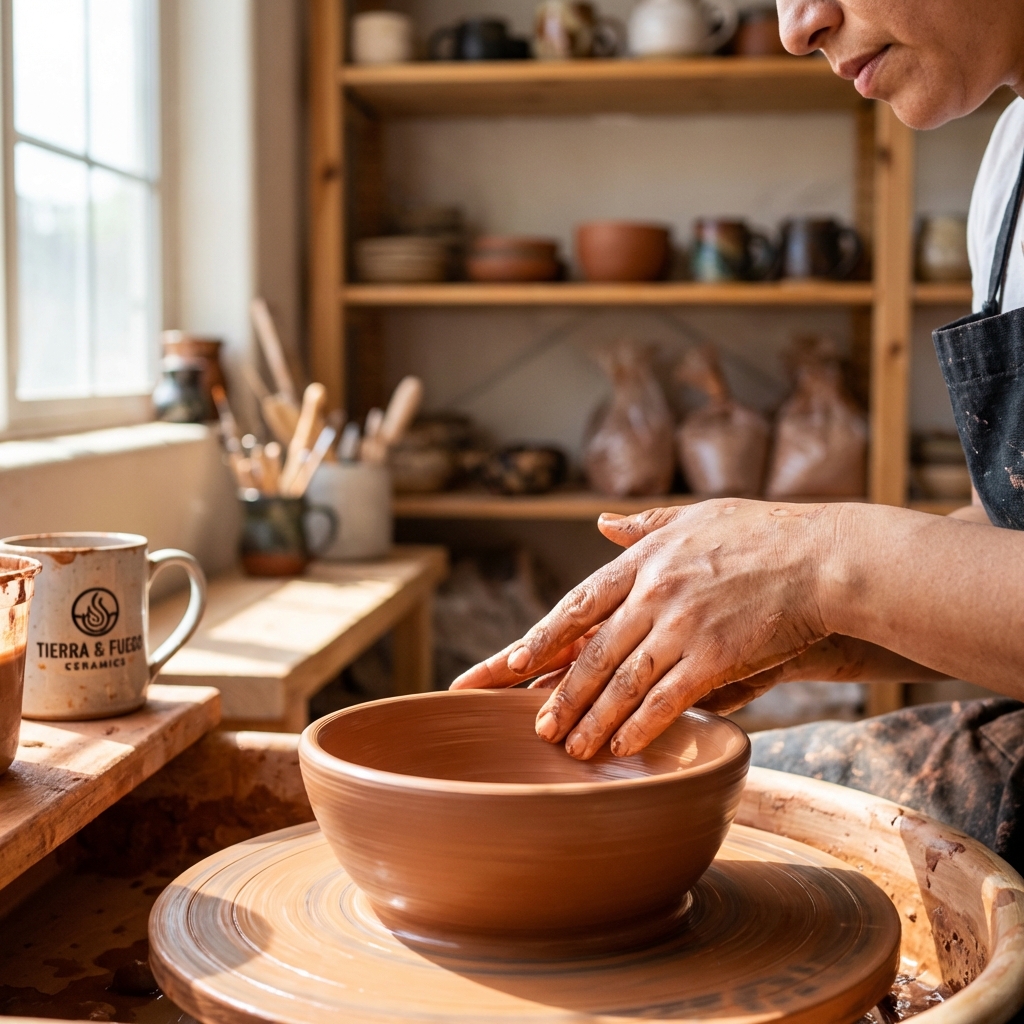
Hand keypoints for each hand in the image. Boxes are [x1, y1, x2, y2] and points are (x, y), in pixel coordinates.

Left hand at [451, 499, 839, 758]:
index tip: (511, 664)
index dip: (543, 638)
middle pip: (593, 652)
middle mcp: (653, 592)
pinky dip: (640, 726)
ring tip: (571, 748)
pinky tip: (621, 748)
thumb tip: (601, 523)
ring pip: (623, 682)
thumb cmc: (763, 534)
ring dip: (593, 720)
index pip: (578, 604)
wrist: (823, 558)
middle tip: (538, 727)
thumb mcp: (694, 516)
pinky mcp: (714, 655)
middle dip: (562, 694)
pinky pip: (666, 699)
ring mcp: (681, 625)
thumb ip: (644, 524)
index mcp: (643, 560)